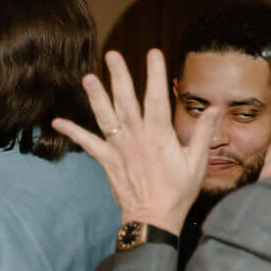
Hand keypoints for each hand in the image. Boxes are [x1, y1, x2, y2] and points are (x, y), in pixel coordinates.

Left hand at [53, 49, 206, 233]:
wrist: (153, 218)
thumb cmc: (178, 191)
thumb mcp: (197, 162)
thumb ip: (203, 133)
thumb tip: (214, 109)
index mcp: (160, 135)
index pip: (157, 97)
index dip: (154, 74)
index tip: (153, 52)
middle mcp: (136, 137)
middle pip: (126, 100)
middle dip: (120, 76)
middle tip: (112, 54)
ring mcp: (118, 148)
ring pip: (105, 116)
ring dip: (95, 96)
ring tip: (88, 77)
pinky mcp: (106, 160)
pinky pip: (86, 143)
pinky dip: (72, 131)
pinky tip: (57, 121)